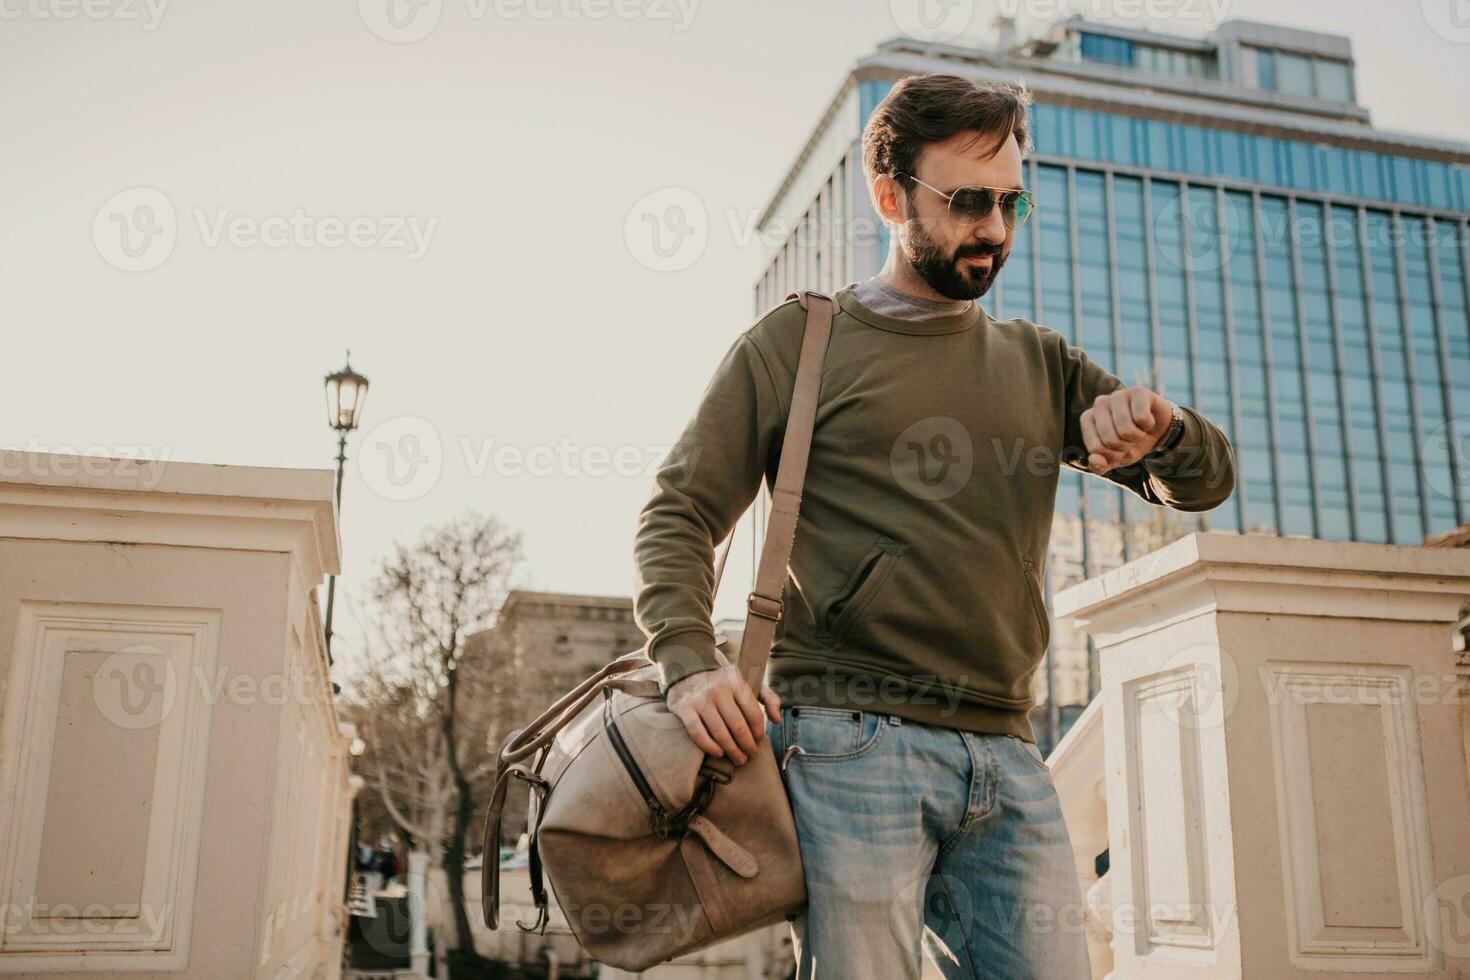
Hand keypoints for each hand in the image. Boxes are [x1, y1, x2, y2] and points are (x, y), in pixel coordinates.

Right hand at [665, 665, 780, 764]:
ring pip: (720, 733)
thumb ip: (768, 698)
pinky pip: (698, 733)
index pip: (753, 713)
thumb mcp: (748, 682)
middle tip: (750, 756)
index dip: (758, 732)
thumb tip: (777, 720)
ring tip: (739, 759)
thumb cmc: (723, 682)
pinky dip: (710, 747)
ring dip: (732, 750)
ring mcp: (700, 699)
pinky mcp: (684, 708)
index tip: (759, 742)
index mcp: (736, 681)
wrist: (688, 671)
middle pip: (738, 727)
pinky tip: (718, 753)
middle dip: (747, 746)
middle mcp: (718, 689)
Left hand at [1079, 387, 1173, 473]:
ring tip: (1139, 429)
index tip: (1118, 448)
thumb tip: (1095, 461)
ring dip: (1138, 436)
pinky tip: (1148, 419)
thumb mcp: (1114, 459)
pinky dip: (1148, 425)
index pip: (1096, 448)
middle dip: (1126, 446)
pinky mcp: (1138, 391)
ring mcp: (1118, 395)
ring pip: (1126, 430)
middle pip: (1110, 440)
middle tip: (1131, 438)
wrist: (1157, 430)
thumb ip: (1099, 466)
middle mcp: (1099, 403)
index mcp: (1087, 419)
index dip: (1113, 455)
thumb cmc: (1130, 442)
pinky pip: (1142, 418)